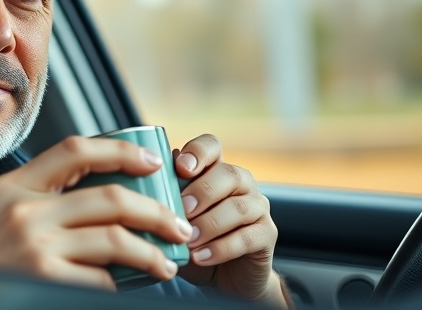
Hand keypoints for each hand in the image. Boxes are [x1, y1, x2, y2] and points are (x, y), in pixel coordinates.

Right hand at [0, 136, 192, 289]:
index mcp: (11, 187)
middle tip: (179, 226)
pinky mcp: (44, 278)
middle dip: (156, 212)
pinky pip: (101, 279)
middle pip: (110, 198)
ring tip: (166, 265)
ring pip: (116, 240)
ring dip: (152, 253)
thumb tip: (104, 199)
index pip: (74, 149)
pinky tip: (124, 289)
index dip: (120, 151)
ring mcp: (33, 244)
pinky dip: (119, 285)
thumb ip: (36, 203)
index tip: (151, 162)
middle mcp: (22, 209)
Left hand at [174, 134, 286, 306]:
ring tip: (188, 239)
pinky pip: (247, 238)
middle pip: (228, 174)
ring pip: (239, 207)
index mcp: (215, 169)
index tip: (180, 168)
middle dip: (202, 192)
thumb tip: (154, 175)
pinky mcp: (267, 234)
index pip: (211, 146)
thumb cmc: (193, 240)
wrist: (221, 275)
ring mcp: (258, 207)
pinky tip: (200, 257)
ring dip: (210, 224)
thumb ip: (167, 196)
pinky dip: (221, 248)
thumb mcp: (175, 218)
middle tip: (182, 210)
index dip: (198, 152)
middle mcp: (241, 182)